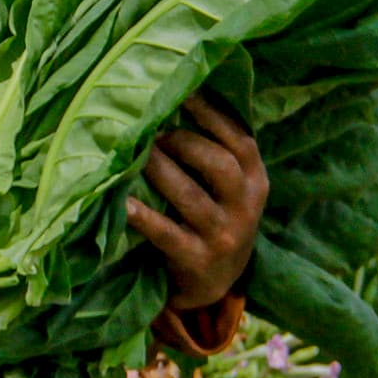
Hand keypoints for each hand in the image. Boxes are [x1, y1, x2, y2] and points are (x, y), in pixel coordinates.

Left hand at [126, 93, 268, 309]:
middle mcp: (246, 207)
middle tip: (153, 133)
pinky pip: (167, 234)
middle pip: (220, 164)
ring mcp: (224, 236)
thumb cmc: (213, 220)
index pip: (240, 140)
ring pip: (192, 197)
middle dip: (184, 143)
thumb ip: (215, 152)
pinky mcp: (198, 261)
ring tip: (134, 155)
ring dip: (160, 171)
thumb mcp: (229, 189)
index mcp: (256, 181)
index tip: (183, 92)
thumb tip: (177, 98)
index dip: (211, 114)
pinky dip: (143, 217)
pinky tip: (122, 203)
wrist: (213, 285)